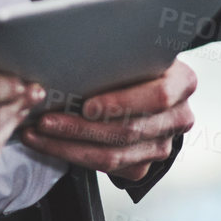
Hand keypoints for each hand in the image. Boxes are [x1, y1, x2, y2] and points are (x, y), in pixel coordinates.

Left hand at [20, 60, 197, 182]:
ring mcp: (163, 146)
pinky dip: (74, 157)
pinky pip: (107, 168)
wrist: (148, 90)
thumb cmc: (134, 64)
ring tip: (36, 135)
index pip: (157, 96)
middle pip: (128, 130)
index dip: (122, 103)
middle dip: (80, 128)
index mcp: (183, 82)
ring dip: (69, 147)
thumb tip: (69, 55)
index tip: (86, 105)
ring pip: (114, 155)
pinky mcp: (145, 165)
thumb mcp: (135, 53)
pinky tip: (49, 144)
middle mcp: (179, 117)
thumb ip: (117, 57)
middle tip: (45, 121)